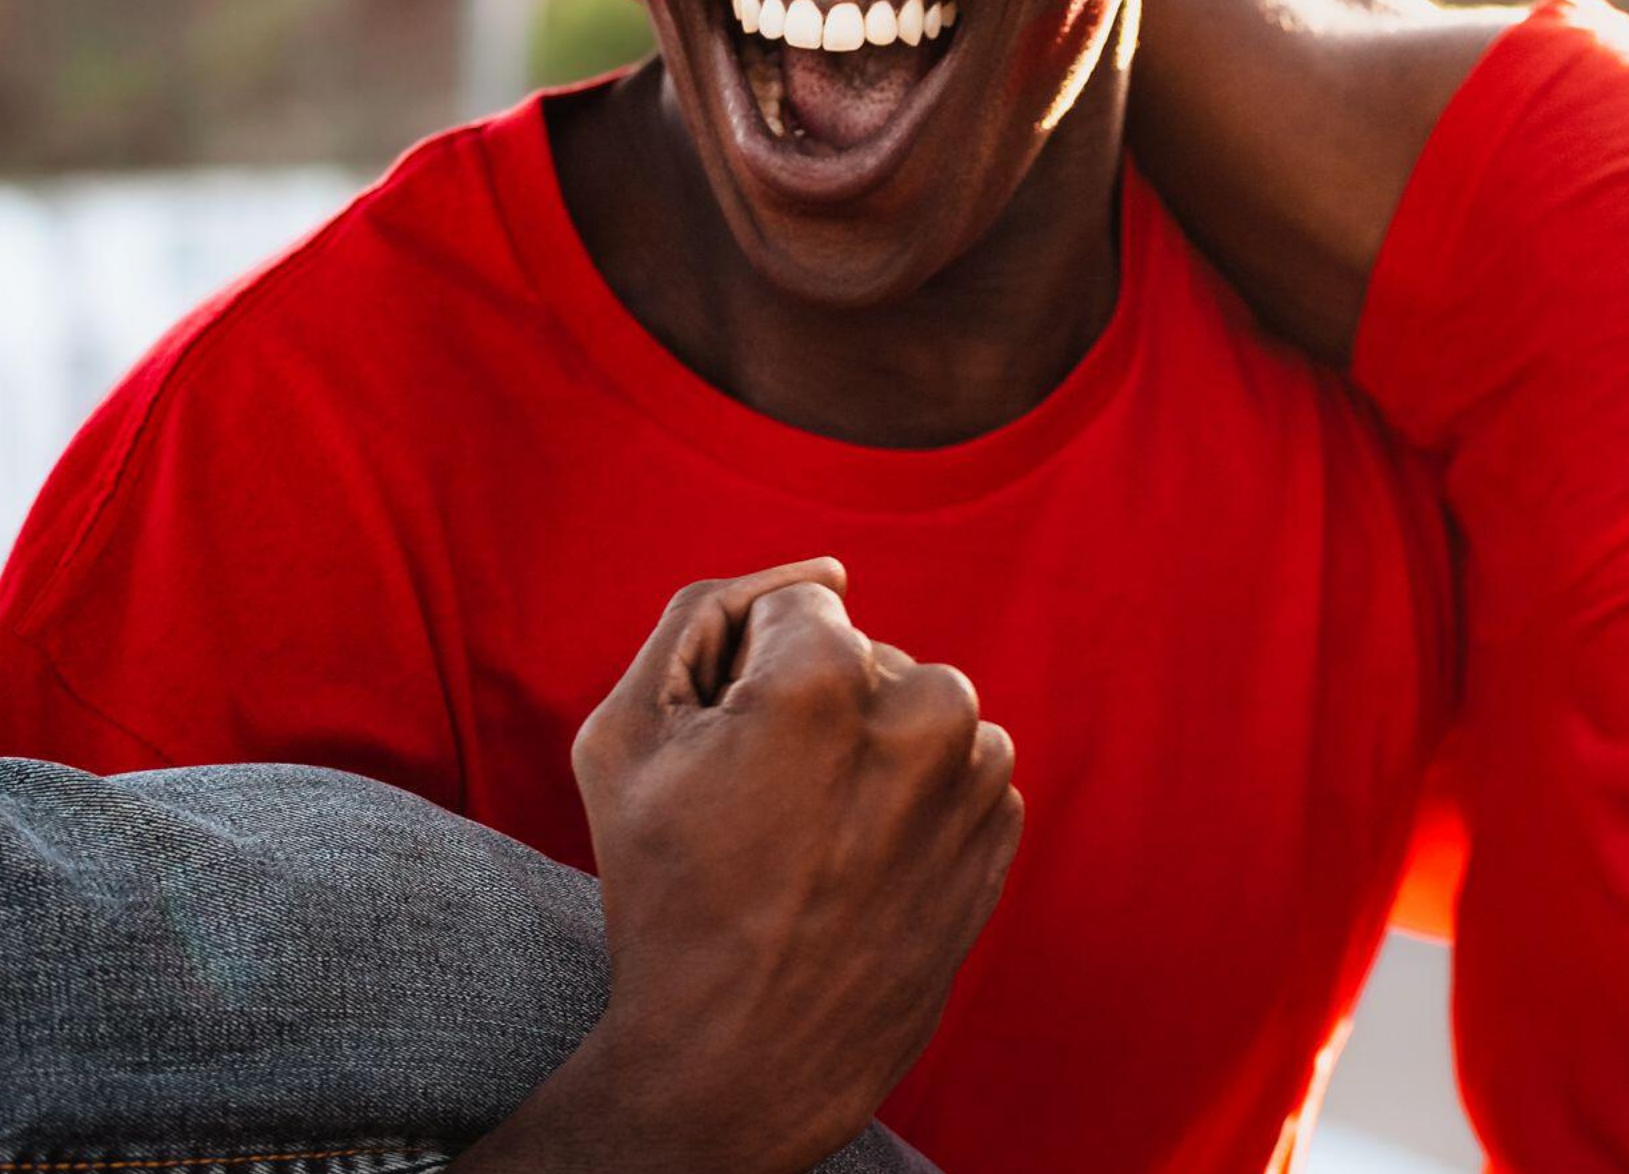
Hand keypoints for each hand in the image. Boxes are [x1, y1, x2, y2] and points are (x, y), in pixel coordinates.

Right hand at [489, 561, 1020, 1173]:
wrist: (743, 1058)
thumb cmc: (664, 898)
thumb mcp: (625, 738)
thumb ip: (703, 616)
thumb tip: (818, 569)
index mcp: (826, 680)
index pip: (801, 606)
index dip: (753, 672)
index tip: (733, 747)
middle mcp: (924, 715)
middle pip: (869, 656)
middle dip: (823, 706)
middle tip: (767, 807)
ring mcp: (974, 779)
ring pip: (922, 711)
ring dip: (878, 750)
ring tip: (816, 838)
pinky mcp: (1003, 831)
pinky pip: (958, 773)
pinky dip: (915, 801)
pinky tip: (860, 862)